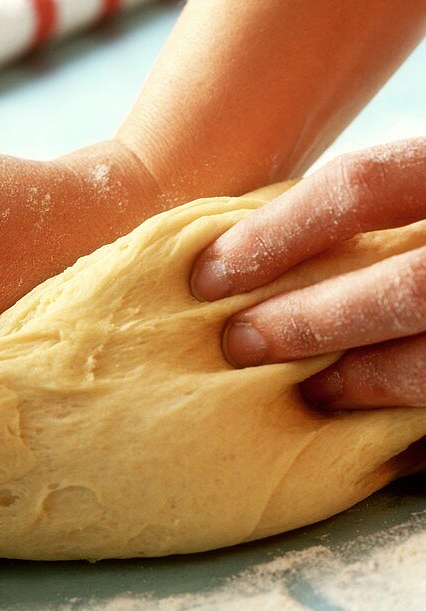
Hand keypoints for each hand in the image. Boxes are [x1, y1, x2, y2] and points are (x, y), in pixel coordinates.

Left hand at [191, 138, 425, 410]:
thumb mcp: (422, 193)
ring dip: (363, 381)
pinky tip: (375, 425)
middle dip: (311, 322)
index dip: (275, 233)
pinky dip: (412, 419)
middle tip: (238, 345)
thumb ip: (368, 211)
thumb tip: (244, 257)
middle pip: (405, 285)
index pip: (363, 185)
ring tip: (307, 393)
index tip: (205, 278)